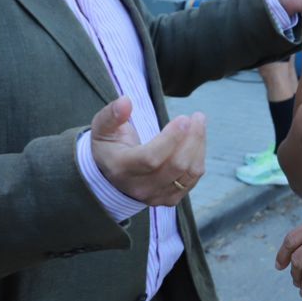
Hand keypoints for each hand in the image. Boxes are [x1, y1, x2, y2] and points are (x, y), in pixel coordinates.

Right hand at [89, 96, 205, 205]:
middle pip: (175, 165)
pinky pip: (192, 179)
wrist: (111, 175)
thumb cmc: (109, 145)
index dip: (171, 138)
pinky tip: (196, 140)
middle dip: (192, 138)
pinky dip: (199, 157)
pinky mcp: (170, 199)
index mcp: (122, 168)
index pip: (151, 158)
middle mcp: (139, 187)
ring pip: (189, 172)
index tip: (183, 118)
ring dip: (199, 145)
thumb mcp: (102, 128)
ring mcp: (156, 195)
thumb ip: (112, 114)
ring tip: (199, 123)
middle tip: (197, 116)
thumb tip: (126, 101)